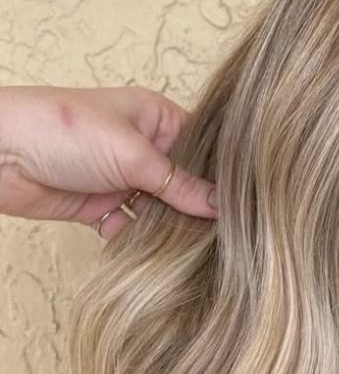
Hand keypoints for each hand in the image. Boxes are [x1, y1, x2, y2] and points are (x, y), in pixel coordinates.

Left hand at [0, 85, 217, 238]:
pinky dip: (139, 242)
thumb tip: (220, 206)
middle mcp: (143, 148)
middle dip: (195, 209)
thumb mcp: (131, 154)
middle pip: (183, 185)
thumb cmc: (61, 130)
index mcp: (156, 118)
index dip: (219, 178)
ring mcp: (122, 178)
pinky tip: (155, 255)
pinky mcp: (101, 206)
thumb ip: (178, 184)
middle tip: (223, 237)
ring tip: (194, 251)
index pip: (202, 150)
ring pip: (159, 210)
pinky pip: (131, 229)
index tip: (241, 207)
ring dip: (169, 229)